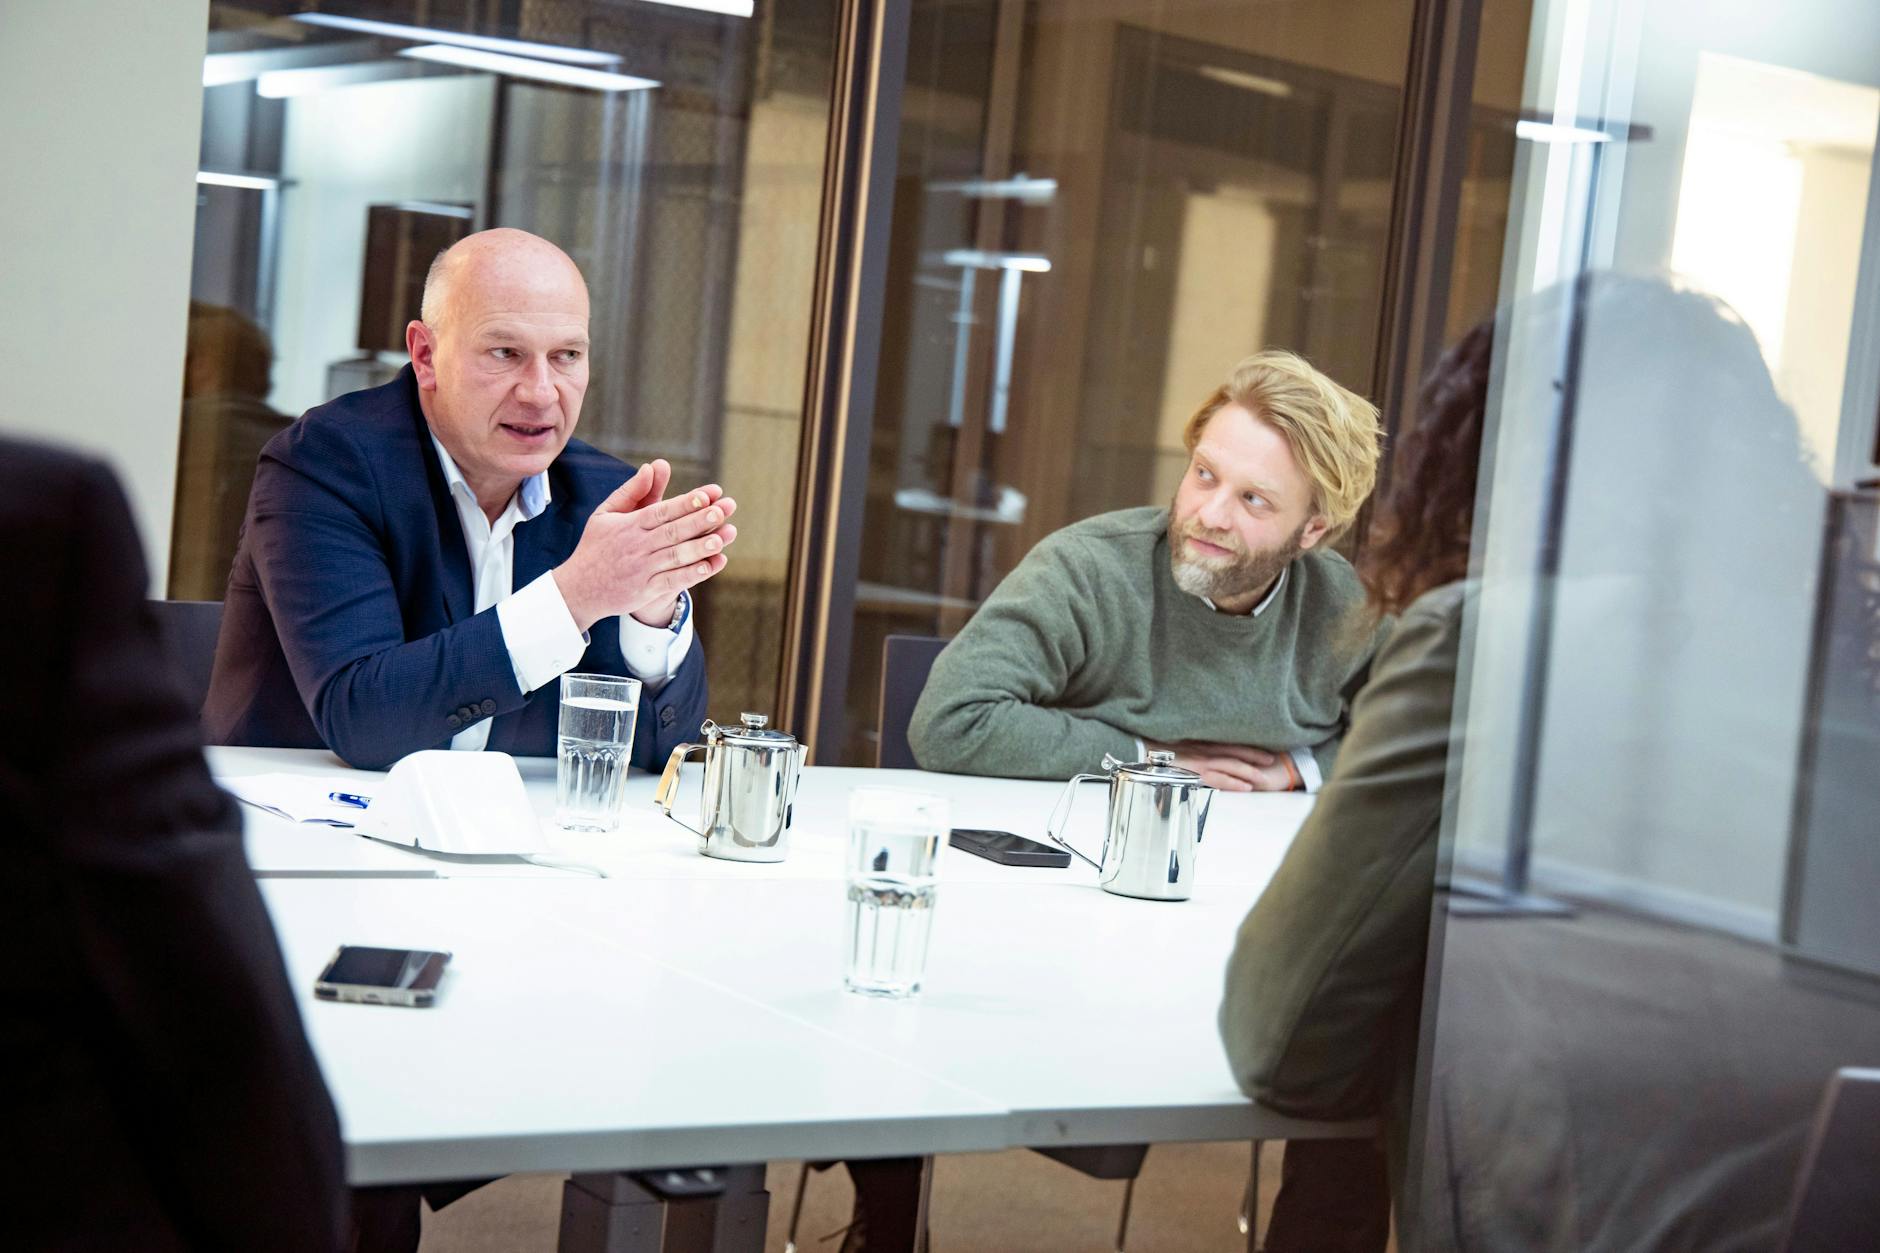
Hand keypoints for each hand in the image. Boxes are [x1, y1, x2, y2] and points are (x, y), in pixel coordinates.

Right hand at [552, 459, 738, 631]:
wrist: (579, 589)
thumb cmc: (596, 546)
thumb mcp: (606, 514)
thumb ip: (631, 491)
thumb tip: (650, 467)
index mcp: (629, 525)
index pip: (661, 511)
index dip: (685, 503)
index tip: (708, 494)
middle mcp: (637, 546)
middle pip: (672, 531)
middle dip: (699, 520)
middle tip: (723, 510)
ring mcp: (642, 569)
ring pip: (675, 556)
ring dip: (700, 547)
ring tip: (723, 537)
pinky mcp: (645, 590)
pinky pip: (672, 581)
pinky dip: (691, 574)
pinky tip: (710, 566)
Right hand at [1144, 741, 1295, 792]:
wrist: (1141, 750)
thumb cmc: (1157, 748)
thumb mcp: (1179, 744)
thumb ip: (1193, 749)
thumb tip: (1201, 757)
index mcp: (1202, 743)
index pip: (1231, 744)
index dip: (1249, 748)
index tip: (1265, 752)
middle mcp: (1205, 750)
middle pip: (1236, 753)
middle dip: (1255, 758)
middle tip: (1272, 762)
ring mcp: (1201, 762)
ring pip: (1232, 766)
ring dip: (1250, 772)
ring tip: (1264, 778)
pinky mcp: (1195, 773)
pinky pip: (1219, 779)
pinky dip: (1234, 783)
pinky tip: (1246, 788)